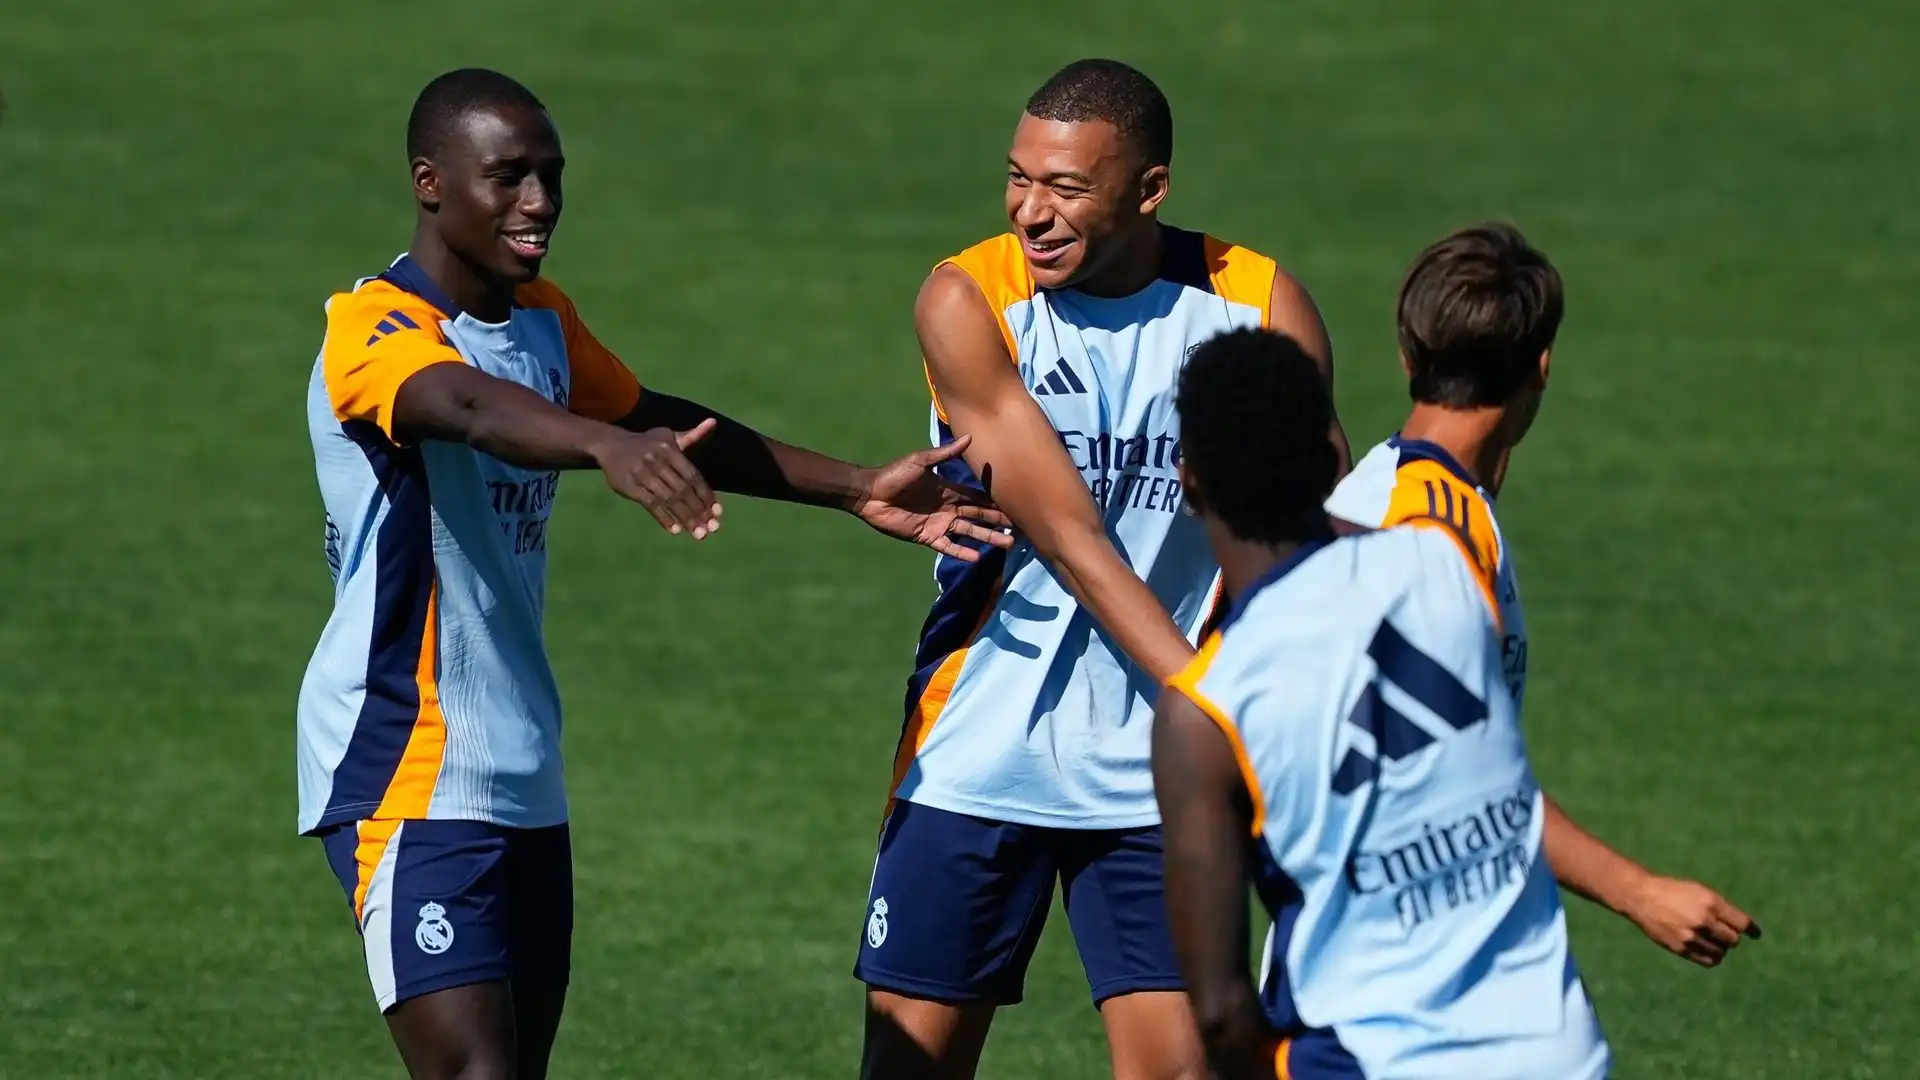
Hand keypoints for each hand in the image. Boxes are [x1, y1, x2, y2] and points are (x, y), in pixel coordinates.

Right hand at [592, 418, 723, 538]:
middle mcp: (657, 461)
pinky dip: (664, 518)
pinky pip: (650, 505)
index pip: (693, 475)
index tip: (717, 511)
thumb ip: (692, 435)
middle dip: (699, 511)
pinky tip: (676, 529)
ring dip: (686, 518)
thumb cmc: (646, 442)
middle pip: (683, 490)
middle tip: (712, 528)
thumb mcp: (668, 436)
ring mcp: (642, 474)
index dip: (706, 494)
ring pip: (669, 499)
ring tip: (699, 533)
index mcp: (669, 449)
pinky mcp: (629, 486)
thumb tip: (713, 422)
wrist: (610, 445)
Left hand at [853, 435, 1014, 561]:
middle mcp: (947, 508)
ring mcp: (938, 524)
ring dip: (987, 538)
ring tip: (1006, 544)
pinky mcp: (927, 537)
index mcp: (948, 490)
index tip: (1015, 503)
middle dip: (998, 521)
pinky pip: (947, 546)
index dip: (995, 500)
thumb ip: (945, 454)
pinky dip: (962, 552)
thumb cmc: (894, 475)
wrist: (870, 494)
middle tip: (1019, 528)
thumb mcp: (920, 461)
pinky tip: (977, 557)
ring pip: (968, 532)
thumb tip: (969, 437)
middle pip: (978, 516)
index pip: (977, 496)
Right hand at [1623, 874, 1760, 966]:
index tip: (1755, 934)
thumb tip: (1741, 927)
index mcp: (1711, 902)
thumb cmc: (1673, 891)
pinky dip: (1712, 958)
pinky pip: (1707, 960)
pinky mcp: (1681, 948)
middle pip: (1733, 940)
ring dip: (1721, 948)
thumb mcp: (1699, 891)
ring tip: (1713, 942)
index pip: (1742, 923)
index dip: (1751, 930)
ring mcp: (1692, 935)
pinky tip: (1709, 952)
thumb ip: (1719, 908)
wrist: (1642, 897)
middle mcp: (1704, 920)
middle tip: (1723, 934)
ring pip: (1721, 952)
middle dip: (1730, 937)